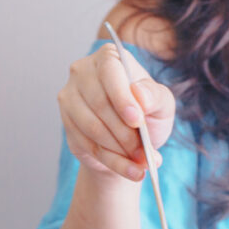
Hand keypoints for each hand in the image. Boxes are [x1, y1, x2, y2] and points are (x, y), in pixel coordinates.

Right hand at [57, 43, 175, 181]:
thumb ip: (156, 96)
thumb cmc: (148, 114)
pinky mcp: (66, 123)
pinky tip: (132, 170)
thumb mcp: (162, 104)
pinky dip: (114, 162)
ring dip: (120, 149)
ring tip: (142, 161)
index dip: (122, 98)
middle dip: (125, 132)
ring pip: (91, 127)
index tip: (137, 120)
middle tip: (145, 152)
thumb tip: (139, 94)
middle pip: (99, 103)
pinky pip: (88, 146)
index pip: (110, 71)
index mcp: (110, 58)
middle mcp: (83, 72)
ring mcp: (70, 97)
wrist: (132, 144)